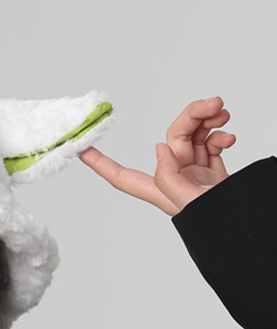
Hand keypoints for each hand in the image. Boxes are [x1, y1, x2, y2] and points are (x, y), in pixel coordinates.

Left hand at [79, 97, 235, 215]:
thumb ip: (169, 176)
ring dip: (208, 120)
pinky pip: (211, 143)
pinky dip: (220, 134)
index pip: (121, 176)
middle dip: (192, 116)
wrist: (246, 224)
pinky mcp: (212, 170)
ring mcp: (193, 173)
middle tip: (215, 104)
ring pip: (193, 135)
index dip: (101, 164)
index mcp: (160, 189)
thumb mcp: (188, 201)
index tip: (81, 149)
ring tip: (224, 114)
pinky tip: (229, 136)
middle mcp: (174, 178)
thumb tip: (158, 148)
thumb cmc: (218, 220)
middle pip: (173, 138)